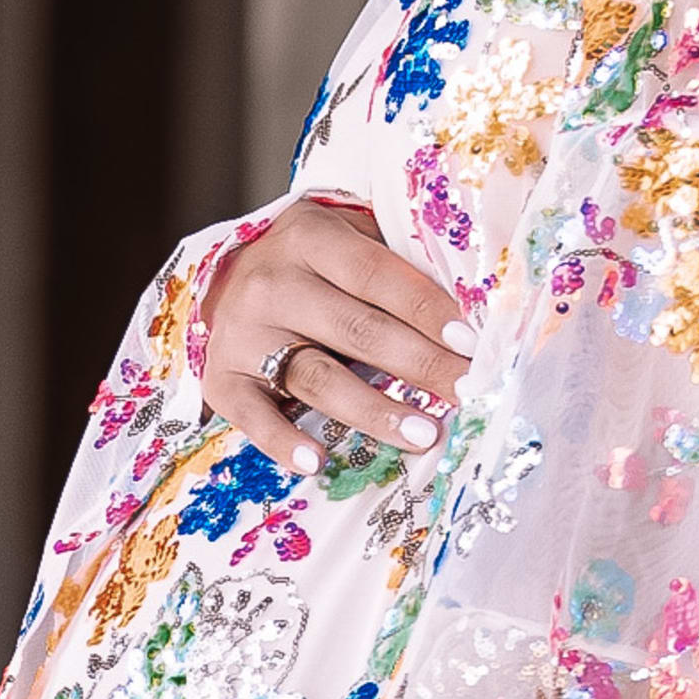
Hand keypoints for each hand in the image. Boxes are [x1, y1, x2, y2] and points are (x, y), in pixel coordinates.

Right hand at [202, 197, 472, 473]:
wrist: (228, 279)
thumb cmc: (314, 264)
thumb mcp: (350, 240)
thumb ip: (397, 265)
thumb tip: (476, 310)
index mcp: (309, 237)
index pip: (376, 275)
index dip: (425, 310)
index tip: (470, 344)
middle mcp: (271, 282)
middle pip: (356, 329)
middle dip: (420, 365)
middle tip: (467, 393)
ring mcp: (243, 333)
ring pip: (317, 377)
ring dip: (374, 411)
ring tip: (424, 434)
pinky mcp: (221, 378)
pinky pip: (253, 417)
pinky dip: (282, 441)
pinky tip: (316, 461)